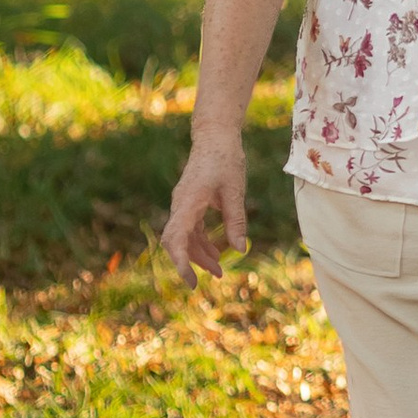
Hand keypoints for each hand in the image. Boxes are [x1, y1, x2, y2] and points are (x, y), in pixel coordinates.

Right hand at [160, 130, 249, 286]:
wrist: (215, 136)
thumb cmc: (226, 159)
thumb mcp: (235, 191)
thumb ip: (236, 220)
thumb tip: (240, 250)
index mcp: (188, 202)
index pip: (176, 238)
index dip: (181, 263)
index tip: (191, 281)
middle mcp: (181, 205)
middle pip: (177, 241)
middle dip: (192, 262)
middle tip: (215, 277)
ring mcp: (184, 204)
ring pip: (185, 236)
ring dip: (200, 253)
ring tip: (220, 269)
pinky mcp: (190, 202)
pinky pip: (191, 227)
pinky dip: (202, 241)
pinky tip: (218, 250)